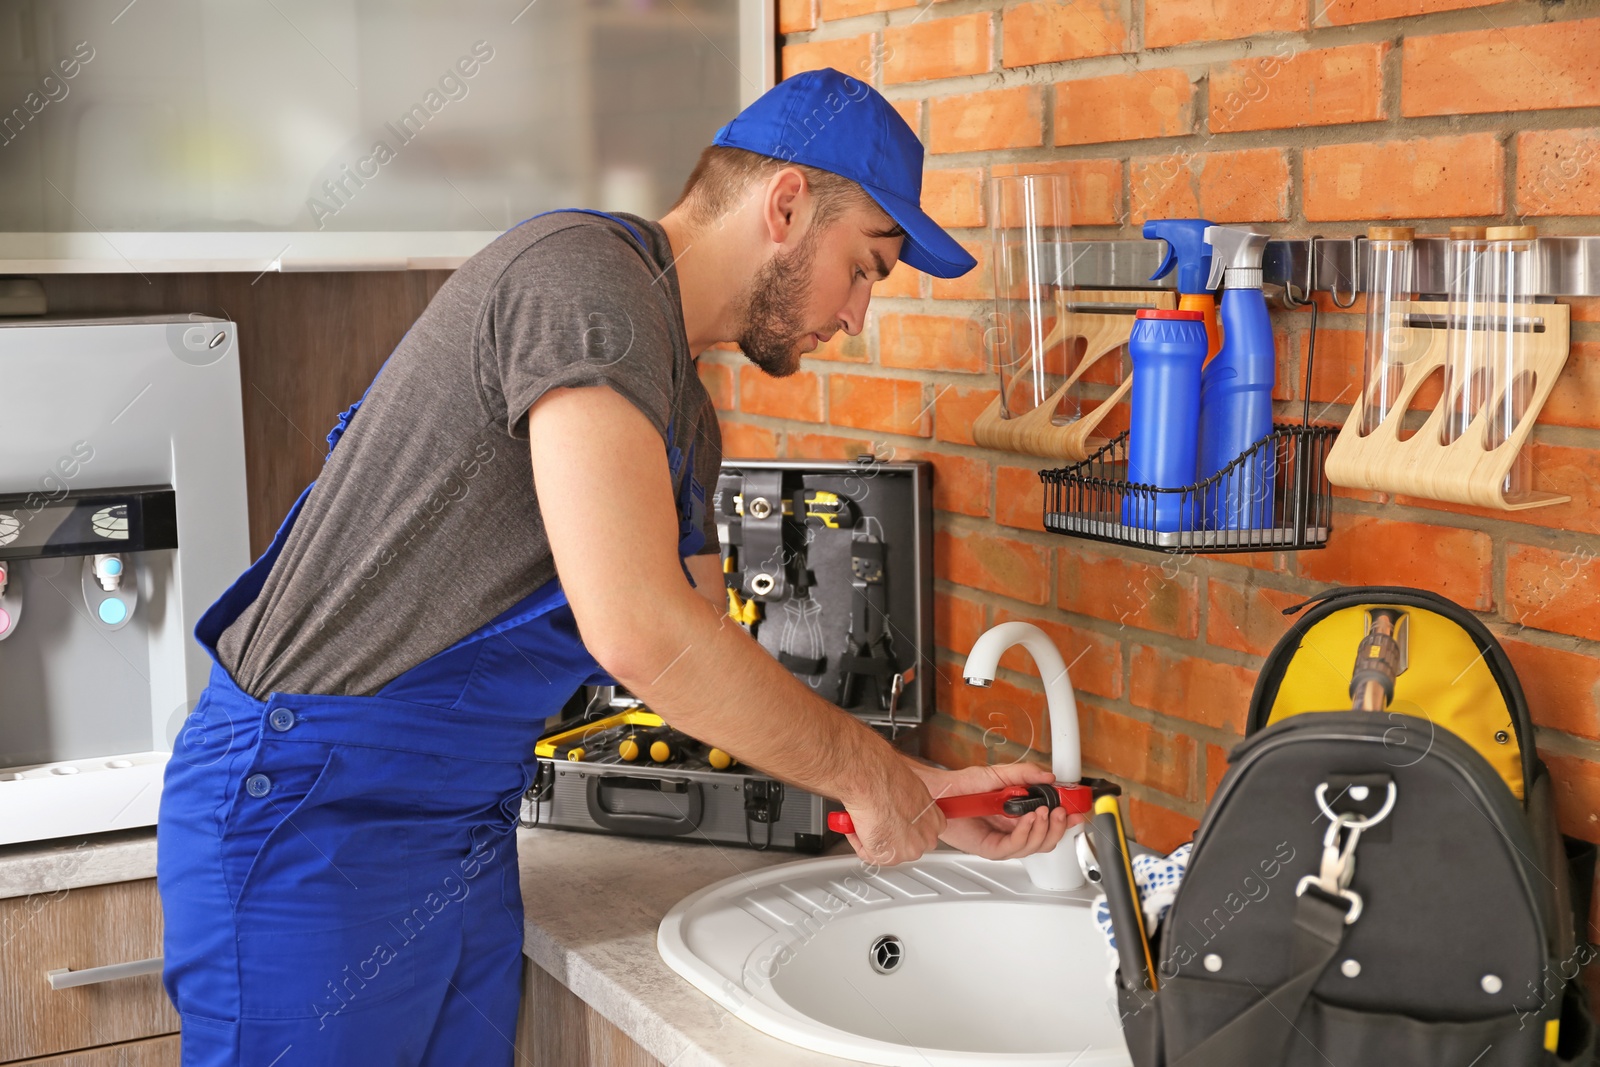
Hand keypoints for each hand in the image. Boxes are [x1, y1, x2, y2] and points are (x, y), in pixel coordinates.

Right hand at [839, 753, 944, 866]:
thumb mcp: (912, 790)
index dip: (904, 826)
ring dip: (874, 839)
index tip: (893, 821)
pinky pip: (870, 855)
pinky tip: (858, 826)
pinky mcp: (889, 856)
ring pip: (888, 851)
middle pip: (907, 844)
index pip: (922, 832)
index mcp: (936, 821)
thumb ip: (911, 807)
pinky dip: (860, 842)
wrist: (873, 782)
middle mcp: (926, 838)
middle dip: (890, 836)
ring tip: (865, 820)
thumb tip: (901, 808)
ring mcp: (909, 850)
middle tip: (876, 821)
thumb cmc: (889, 778)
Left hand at [907, 758, 1077, 861]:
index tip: (1076, 810)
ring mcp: (1002, 840)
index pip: (1049, 822)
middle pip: (1046, 839)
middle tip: (1061, 812)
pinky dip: (1025, 834)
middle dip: (1058, 827)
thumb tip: (1050, 777)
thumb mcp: (1000, 774)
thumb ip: (1026, 774)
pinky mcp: (990, 848)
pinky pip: (1014, 848)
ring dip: (1043, 830)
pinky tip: (1026, 821)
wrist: (939, 793)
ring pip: (1034, 846)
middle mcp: (1012, 829)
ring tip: (1043, 812)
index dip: (1065, 819)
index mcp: (1018, 814)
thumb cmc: (963, 785)